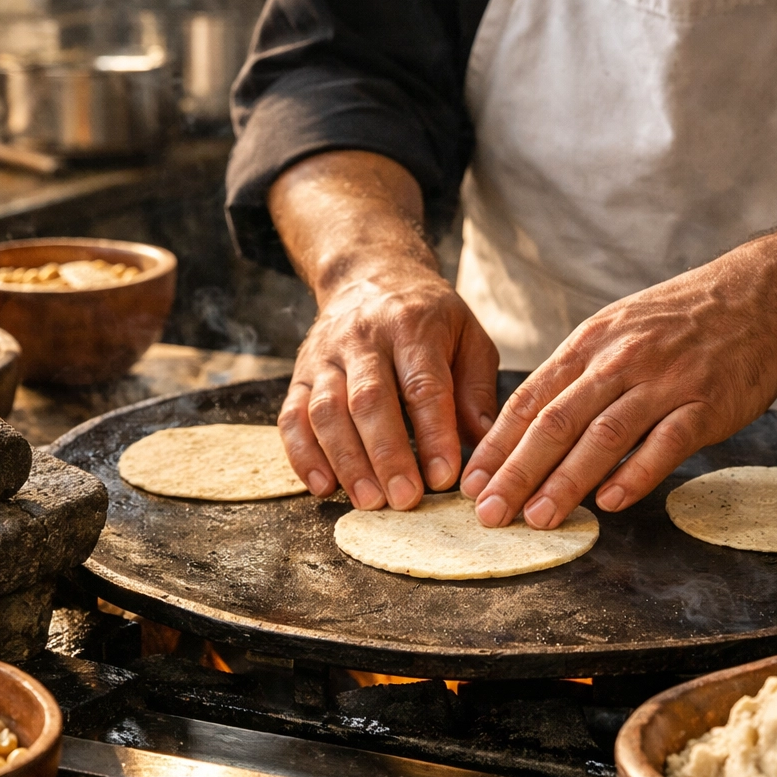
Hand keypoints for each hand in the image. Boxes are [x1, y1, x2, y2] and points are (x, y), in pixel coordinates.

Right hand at [266, 149, 498, 509]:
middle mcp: (363, 339)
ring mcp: (325, 357)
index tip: (445, 476)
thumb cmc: (428, 318)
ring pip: (326, 411)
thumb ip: (477, 391)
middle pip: (369, 400)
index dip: (434, 433)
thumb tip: (485, 447)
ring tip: (368, 501)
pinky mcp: (299, 375)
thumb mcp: (468, 337)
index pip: (423, 385)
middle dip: (387, 454)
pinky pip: (291, 417)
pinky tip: (324, 487)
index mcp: (413, 326)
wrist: (369, 275)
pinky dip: (302, 455)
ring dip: (346, 461)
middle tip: (405, 499)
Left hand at [460, 244, 776, 528]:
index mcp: (588, 346)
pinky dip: (636, 475)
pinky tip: (610, 503)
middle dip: (516, 472)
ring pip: (603, 436)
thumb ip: (574, 378)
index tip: (471, 483)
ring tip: (538, 518)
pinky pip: (665, 444)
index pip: (529, 401)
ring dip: (566, 481)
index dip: (496, 446)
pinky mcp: (706, 404)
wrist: (758, 295)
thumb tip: (526, 429)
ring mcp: (663, 382)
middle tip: (489, 513)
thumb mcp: (613, 332)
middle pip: (556, 422)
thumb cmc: (676, 322)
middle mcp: (619, 362)